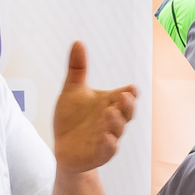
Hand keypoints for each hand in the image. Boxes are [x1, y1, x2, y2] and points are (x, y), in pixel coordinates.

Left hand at [51, 41, 138, 173]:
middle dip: (127, 106)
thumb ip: (77, 68)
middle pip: (127, 112)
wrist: (63, 147)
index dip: (130, 93)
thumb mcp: (72, 90)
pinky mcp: (100, 153)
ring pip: (118, 130)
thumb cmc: (72, 118)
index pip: (127, 96)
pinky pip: (108, 149)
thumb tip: (78, 42)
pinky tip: (105, 137)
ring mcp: (108, 136)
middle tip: (124, 97)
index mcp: (110, 102)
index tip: (130, 89)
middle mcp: (112, 119)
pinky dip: (109, 144)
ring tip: (109, 112)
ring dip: (115, 122)